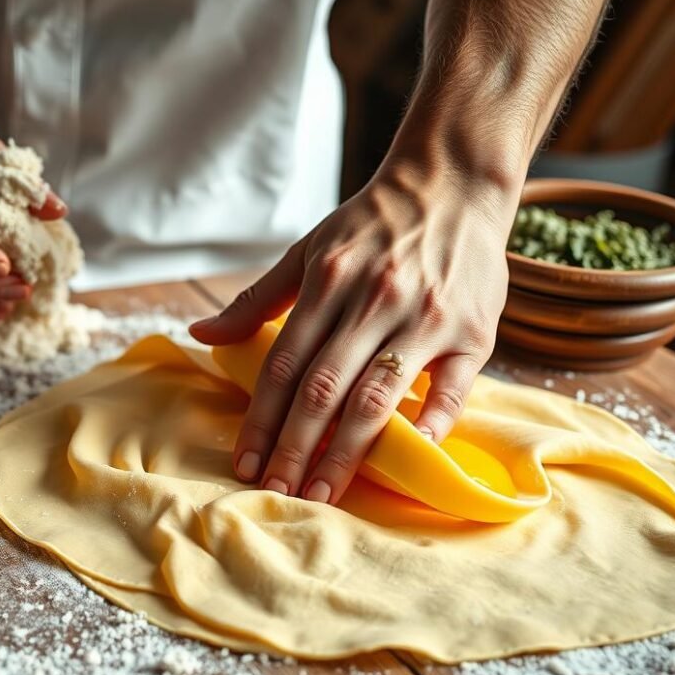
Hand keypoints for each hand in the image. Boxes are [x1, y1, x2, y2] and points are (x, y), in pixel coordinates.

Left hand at [189, 159, 514, 505]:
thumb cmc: (373, 224)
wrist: (454, 183)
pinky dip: (431, 424)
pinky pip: (453, 389)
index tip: (245, 462)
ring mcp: (427, 317)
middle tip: (277, 491)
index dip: (261, 418)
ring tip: (322, 492)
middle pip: (324, 387)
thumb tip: (200, 334)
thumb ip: (258, 299)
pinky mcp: (475, 331)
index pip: (284, 364)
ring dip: (346, 451)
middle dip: (294, 446)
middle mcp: (375, 299)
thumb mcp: (309, 250)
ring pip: (377, 394)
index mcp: (329, 280)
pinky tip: (407, 457)